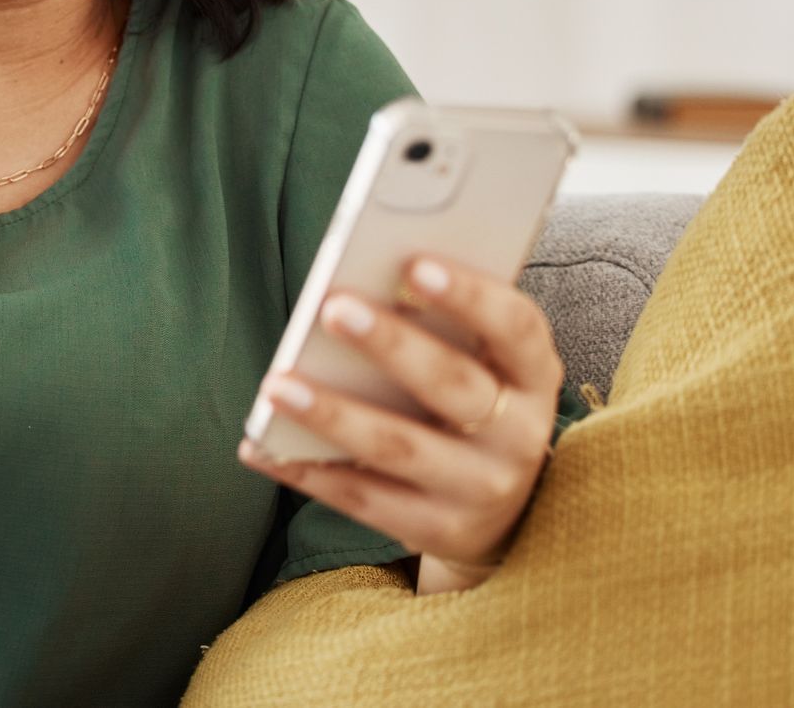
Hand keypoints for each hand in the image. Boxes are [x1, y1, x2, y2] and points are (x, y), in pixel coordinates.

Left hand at [238, 254, 562, 571]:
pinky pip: (363, 499)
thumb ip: (444, 323)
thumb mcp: (483, 363)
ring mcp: (482, 489)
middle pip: (453, 386)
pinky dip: (307, 470)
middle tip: (332, 308)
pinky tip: (260, 444)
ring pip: (400, 447)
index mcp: (533, 375)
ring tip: (276, 385)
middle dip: (391, 344)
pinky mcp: (440, 530)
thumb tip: (362, 277)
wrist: (507, 514)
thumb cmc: (474, 402)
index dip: (471, 294)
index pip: (517, 326)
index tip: (415, 263)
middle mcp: (519, 436)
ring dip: (334, 415)